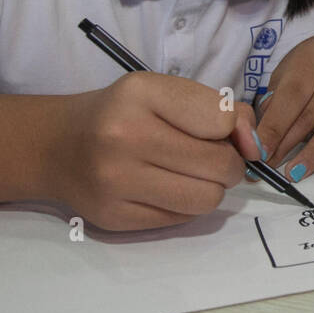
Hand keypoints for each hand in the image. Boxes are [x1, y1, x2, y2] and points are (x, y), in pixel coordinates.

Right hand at [51, 73, 259, 229]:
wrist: (57, 145)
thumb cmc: (122, 113)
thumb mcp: (165, 92)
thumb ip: (219, 109)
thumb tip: (256, 145)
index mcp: (141, 94)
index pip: (221, 120)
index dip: (233, 130)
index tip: (221, 132)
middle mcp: (124, 136)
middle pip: (220, 166)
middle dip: (227, 164)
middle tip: (210, 157)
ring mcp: (116, 181)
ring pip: (207, 199)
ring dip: (211, 189)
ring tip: (190, 174)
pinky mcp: (114, 217)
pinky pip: (182, 220)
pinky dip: (185, 206)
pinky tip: (164, 189)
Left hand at [254, 35, 313, 179]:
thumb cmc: (310, 67)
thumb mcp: (286, 74)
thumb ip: (275, 101)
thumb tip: (265, 137)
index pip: (292, 96)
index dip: (275, 126)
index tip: (260, 151)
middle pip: (313, 113)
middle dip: (289, 145)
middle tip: (272, 168)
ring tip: (298, 172)